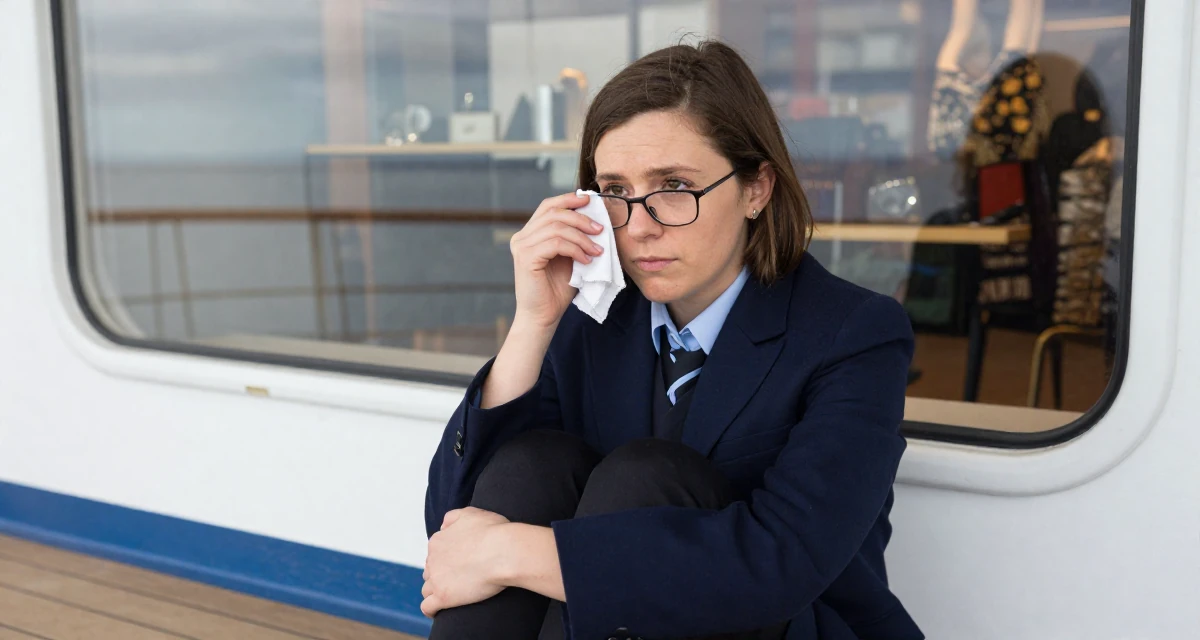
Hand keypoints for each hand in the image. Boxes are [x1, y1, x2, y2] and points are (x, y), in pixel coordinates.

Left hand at [421, 507, 511, 617]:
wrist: (504, 551)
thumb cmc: (494, 532)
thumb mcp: (471, 513)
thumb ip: (453, 517)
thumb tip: (444, 527)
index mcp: (438, 540)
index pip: (435, 552)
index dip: (446, 558)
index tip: (460, 563)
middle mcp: (433, 559)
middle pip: (430, 570)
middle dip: (441, 574)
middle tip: (460, 578)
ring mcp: (437, 578)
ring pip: (427, 588)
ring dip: (436, 591)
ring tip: (453, 594)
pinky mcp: (443, 596)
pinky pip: (428, 607)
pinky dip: (431, 610)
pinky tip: (439, 612)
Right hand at [510, 193, 605, 328]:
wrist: (544, 316)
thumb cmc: (557, 289)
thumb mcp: (569, 258)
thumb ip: (574, 239)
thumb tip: (594, 220)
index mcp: (530, 234)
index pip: (548, 206)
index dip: (568, 199)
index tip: (590, 201)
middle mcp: (522, 237)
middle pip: (554, 213)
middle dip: (581, 219)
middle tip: (600, 230)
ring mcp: (522, 246)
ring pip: (557, 228)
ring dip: (582, 238)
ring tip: (597, 251)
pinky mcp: (526, 258)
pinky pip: (556, 244)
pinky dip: (575, 249)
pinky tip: (586, 261)